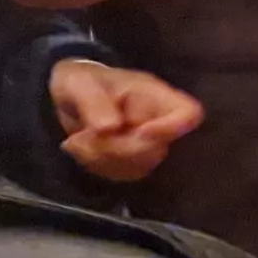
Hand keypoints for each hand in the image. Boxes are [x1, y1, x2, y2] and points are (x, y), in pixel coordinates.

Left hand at [49, 59, 203, 182]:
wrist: (70, 98)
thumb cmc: (81, 82)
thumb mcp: (80, 84)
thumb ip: (94, 102)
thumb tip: (109, 128)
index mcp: (153, 96)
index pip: (187, 113)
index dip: (172, 128)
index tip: (140, 132)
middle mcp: (157, 122)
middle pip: (157, 150)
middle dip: (116, 148)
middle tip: (84, 136)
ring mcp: (147, 145)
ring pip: (137, 167)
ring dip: (101, 158)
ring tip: (78, 140)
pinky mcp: (133, 163)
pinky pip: (122, 174)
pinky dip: (97, 166)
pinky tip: (84, 149)